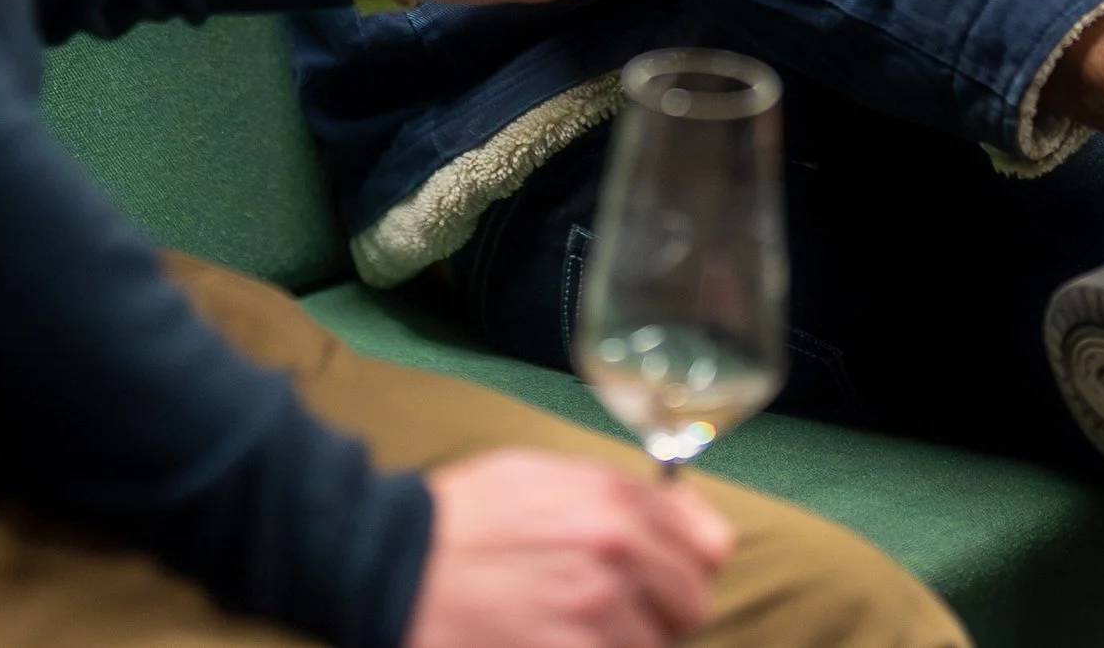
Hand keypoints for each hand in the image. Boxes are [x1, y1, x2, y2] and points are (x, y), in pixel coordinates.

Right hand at [407, 448, 732, 647]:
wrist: (394, 564)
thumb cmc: (462, 519)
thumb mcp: (541, 474)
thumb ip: (615, 493)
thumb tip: (677, 513)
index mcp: (612, 498)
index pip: (709, 544)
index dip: (687, 560)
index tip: (666, 571)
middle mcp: (616, 552)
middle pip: (692, 603)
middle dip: (661, 609)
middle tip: (610, 605)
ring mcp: (596, 614)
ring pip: (654, 646)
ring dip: (622, 641)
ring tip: (565, 624)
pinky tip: (552, 640)